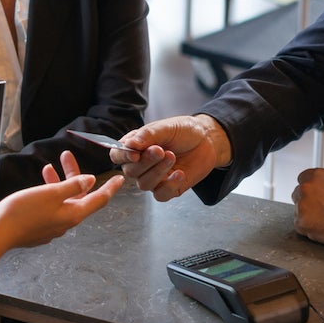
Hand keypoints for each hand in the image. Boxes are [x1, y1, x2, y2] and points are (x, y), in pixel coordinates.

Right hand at [0, 162, 122, 250]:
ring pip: (63, 200)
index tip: (120, 179)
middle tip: (67, 157)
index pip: (99, 199)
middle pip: (79, 196)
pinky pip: (51, 207)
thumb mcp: (51, 193)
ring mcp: (53, 226)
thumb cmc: (23, 212)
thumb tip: (90, 181)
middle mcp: (66, 222)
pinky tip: (40, 183)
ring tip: (49, 167)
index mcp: (73, 214)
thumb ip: (72, 185)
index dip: (110, 188)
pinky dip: (50, 193)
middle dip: (74, 176)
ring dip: (59, 182)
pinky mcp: (40, 228)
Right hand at [112, 115, 230, 200]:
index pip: (117, 155)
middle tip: (161, 150)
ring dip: (158, 172)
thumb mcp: (166, 127)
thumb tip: (130, 144)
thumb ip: (148, 135)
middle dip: (146, 162)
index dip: (123, 156)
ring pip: (144, 184)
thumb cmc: (184, 131)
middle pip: (130, 171)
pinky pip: (160, 195)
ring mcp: (154, 178)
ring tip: (172, 157)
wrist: (207, 140)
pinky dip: (170, 185)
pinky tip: (180, 173)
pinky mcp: (168, 188)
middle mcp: (140, 164)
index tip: (135, 153)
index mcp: (135, 147)